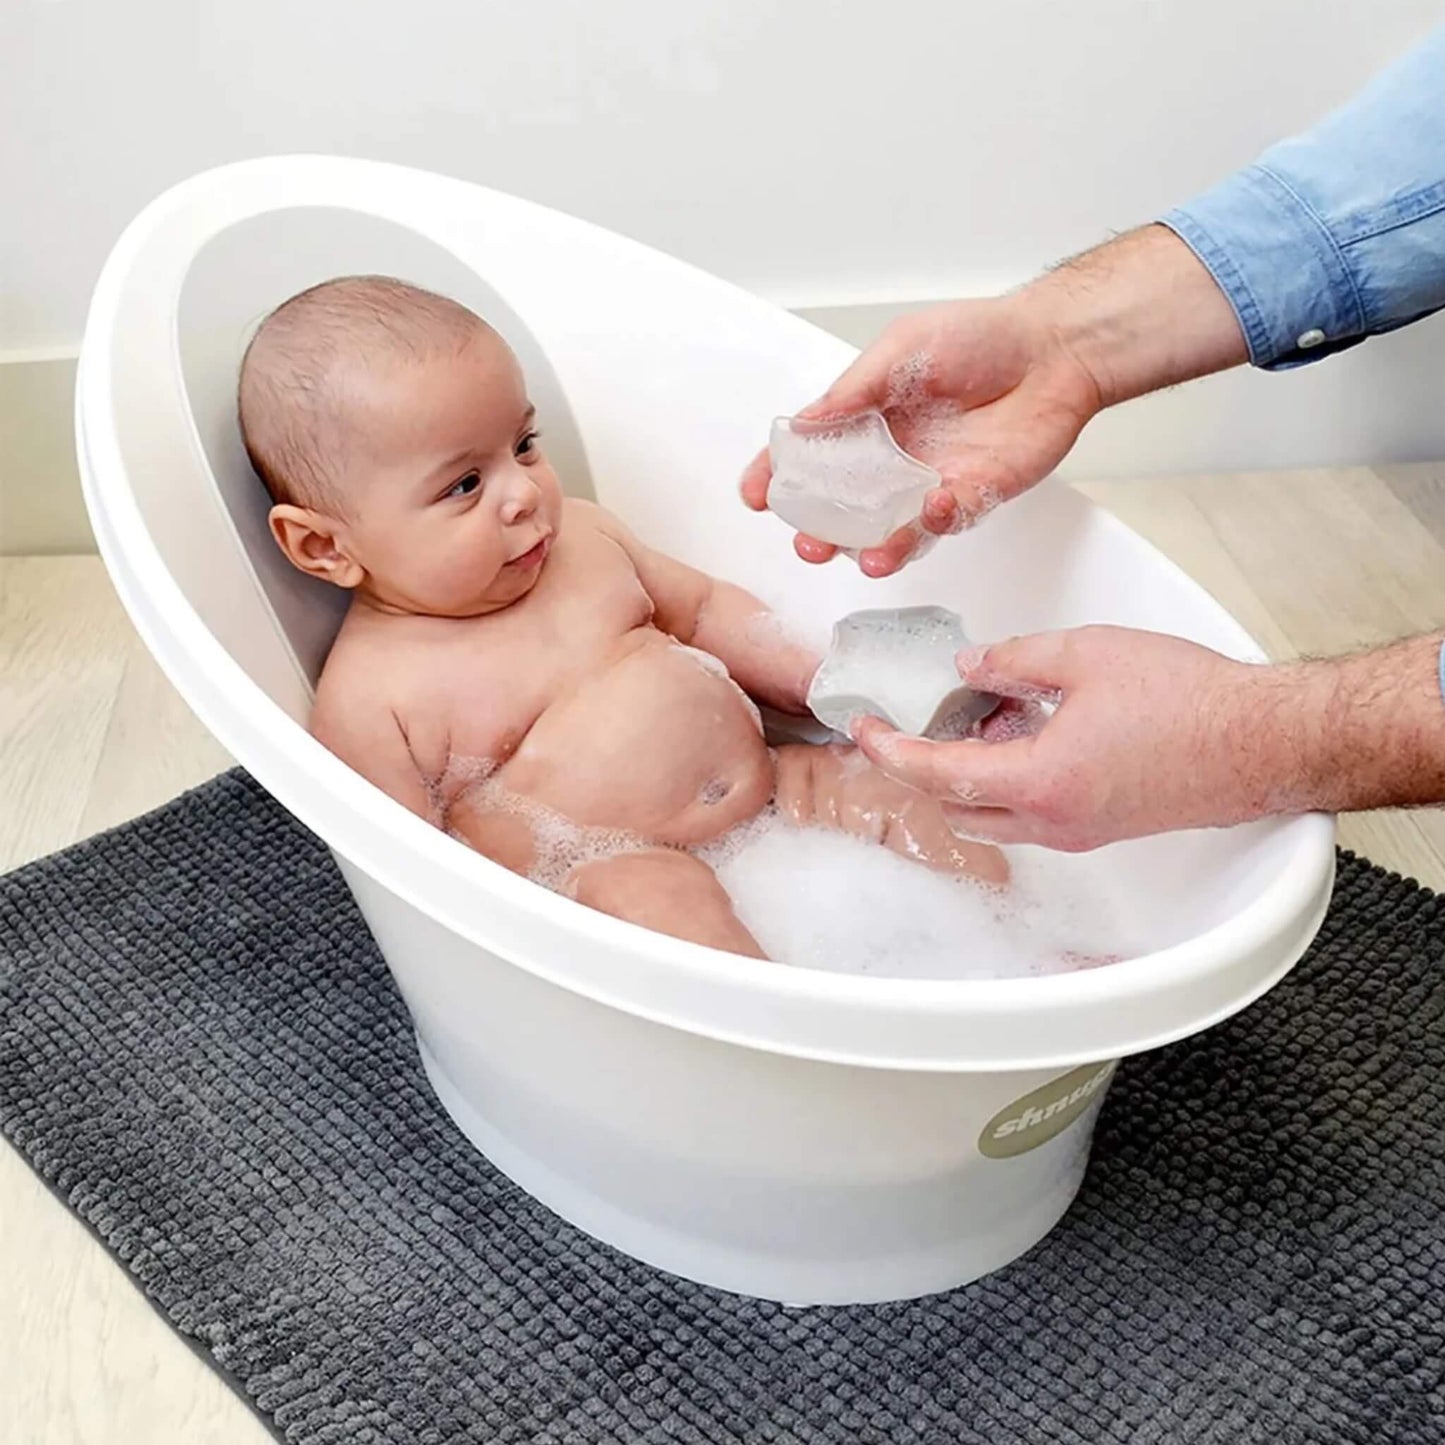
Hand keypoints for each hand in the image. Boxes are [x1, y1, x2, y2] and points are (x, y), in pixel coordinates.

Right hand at [741, 226, 1248, 578]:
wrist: (1054, 350)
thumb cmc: (981, 337)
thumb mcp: (902, 349)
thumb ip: (854, 392)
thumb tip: (805, 424)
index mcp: (864, 419)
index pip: (808, 455)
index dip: (777, 476)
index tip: (757, 494)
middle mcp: (889, 459)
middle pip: (841, 509)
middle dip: (820, 532)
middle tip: (809, 545)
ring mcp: (926, 484)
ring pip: (889, 531)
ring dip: (874, 550)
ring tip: (866, 559)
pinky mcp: (969, 499)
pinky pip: (943, 524)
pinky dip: (934, 524)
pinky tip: (932, 510)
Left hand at [852, 626, 1307, 849]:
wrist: (1265, 741)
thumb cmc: (1192, 701)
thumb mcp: (1086, 654)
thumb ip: (1013, 661)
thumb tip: (969, 669)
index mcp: (1038, 783)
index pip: (937, 775)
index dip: (891, 751)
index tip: (863, 730)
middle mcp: (1052, 821)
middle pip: (954, 808)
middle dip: (918, 770)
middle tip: (901, 728)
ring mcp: (1079, 831)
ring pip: (992, 815)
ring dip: (965, 775)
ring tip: (971, 717)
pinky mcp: (1102, 826)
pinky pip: (1030, 812)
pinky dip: (1005, 779)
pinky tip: (1020, 731)